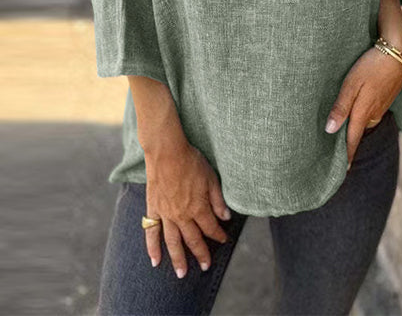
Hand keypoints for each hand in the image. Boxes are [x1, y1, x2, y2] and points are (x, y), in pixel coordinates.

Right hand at [143, 141, 230, 277]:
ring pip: (173, 241)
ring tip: (182, 274)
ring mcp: (166, 214)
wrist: (167, 151)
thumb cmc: (191, 161)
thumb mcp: (211, 177)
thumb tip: (226, 217)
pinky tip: (154, 261)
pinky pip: (152, 231)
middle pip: (193, 239)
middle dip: (201, 254)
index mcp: (198, 207)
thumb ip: (218, 199)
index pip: (210, 227)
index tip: (223, 240)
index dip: (218, 235)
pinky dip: (152, 247)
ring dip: (178, 259)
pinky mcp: (153, 208)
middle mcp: (182, 215)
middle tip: (206, 267)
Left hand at [324, 44, 401, 167]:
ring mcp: (381, 106)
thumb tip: (329, 130)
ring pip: (364, 121)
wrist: (400, 51)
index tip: (341, 172)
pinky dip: (362, 116)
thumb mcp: (351, 84)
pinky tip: (357, 111)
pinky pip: (371, 112)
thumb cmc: (372, 66)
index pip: (352, 140)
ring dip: (355, 128)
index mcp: (363, 112)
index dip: (346, 156)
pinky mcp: (386, 98)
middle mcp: (374, 113)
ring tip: (342, 134)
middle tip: (336, 155)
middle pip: (358, 133)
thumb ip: (341, 107)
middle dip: (348, 143)